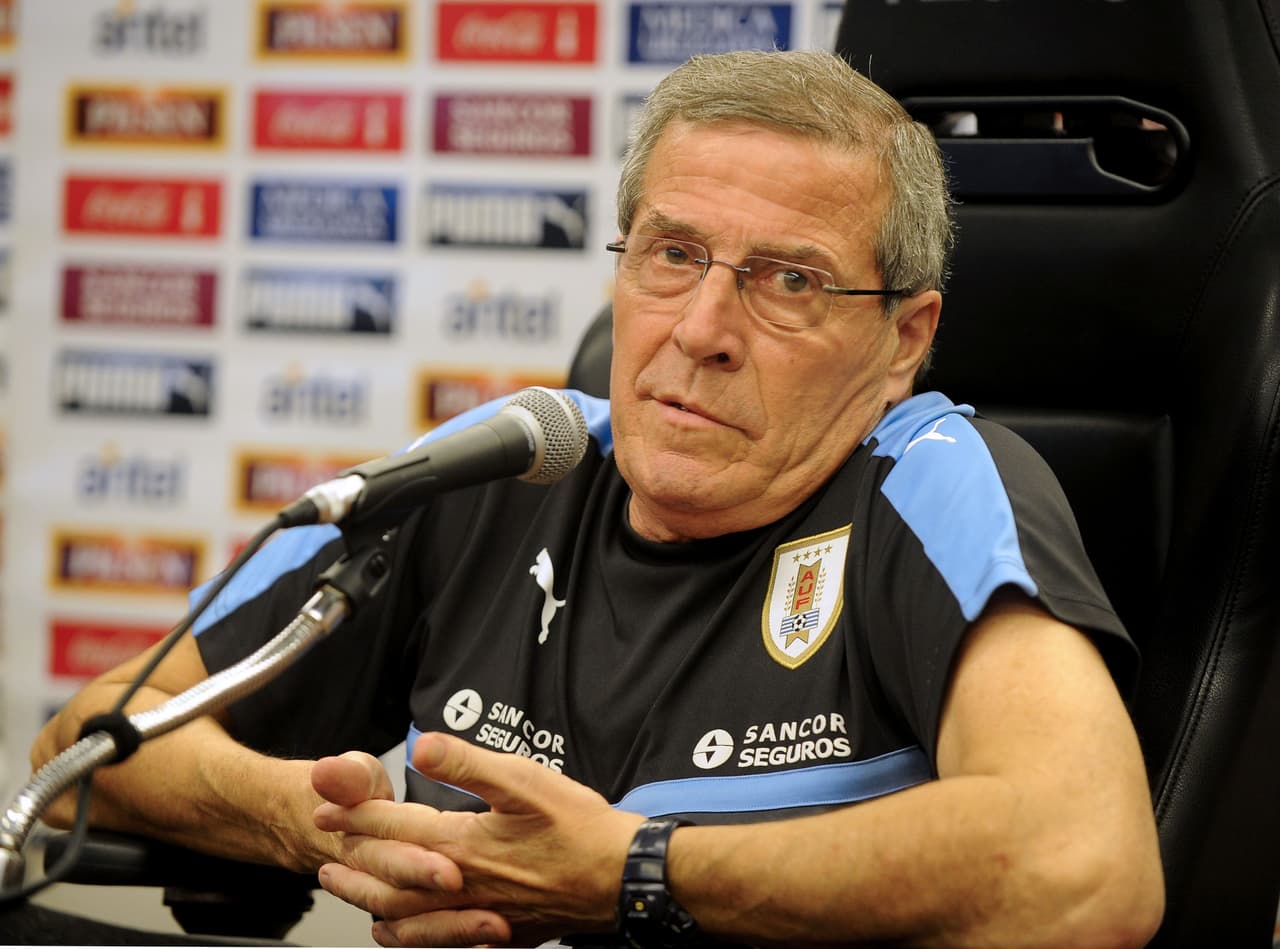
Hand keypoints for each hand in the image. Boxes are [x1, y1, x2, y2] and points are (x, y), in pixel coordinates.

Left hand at [312, 732, 644, 946]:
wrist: (621, 878)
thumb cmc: (580, 828)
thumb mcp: (524, 781)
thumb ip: (467, 765)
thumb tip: (421, 746)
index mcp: (464, 844)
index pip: (395, 828)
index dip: (357, 816)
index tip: (327, 807)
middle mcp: (462, 885)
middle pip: (390, 876)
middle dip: (353, 860)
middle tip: (322, 851)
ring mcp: (479, 914)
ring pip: (407, 914)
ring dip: (369, 899)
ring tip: (344, 890)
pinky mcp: (500, 931)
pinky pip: (439, 940)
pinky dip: (409, 936)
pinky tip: (400, 931)